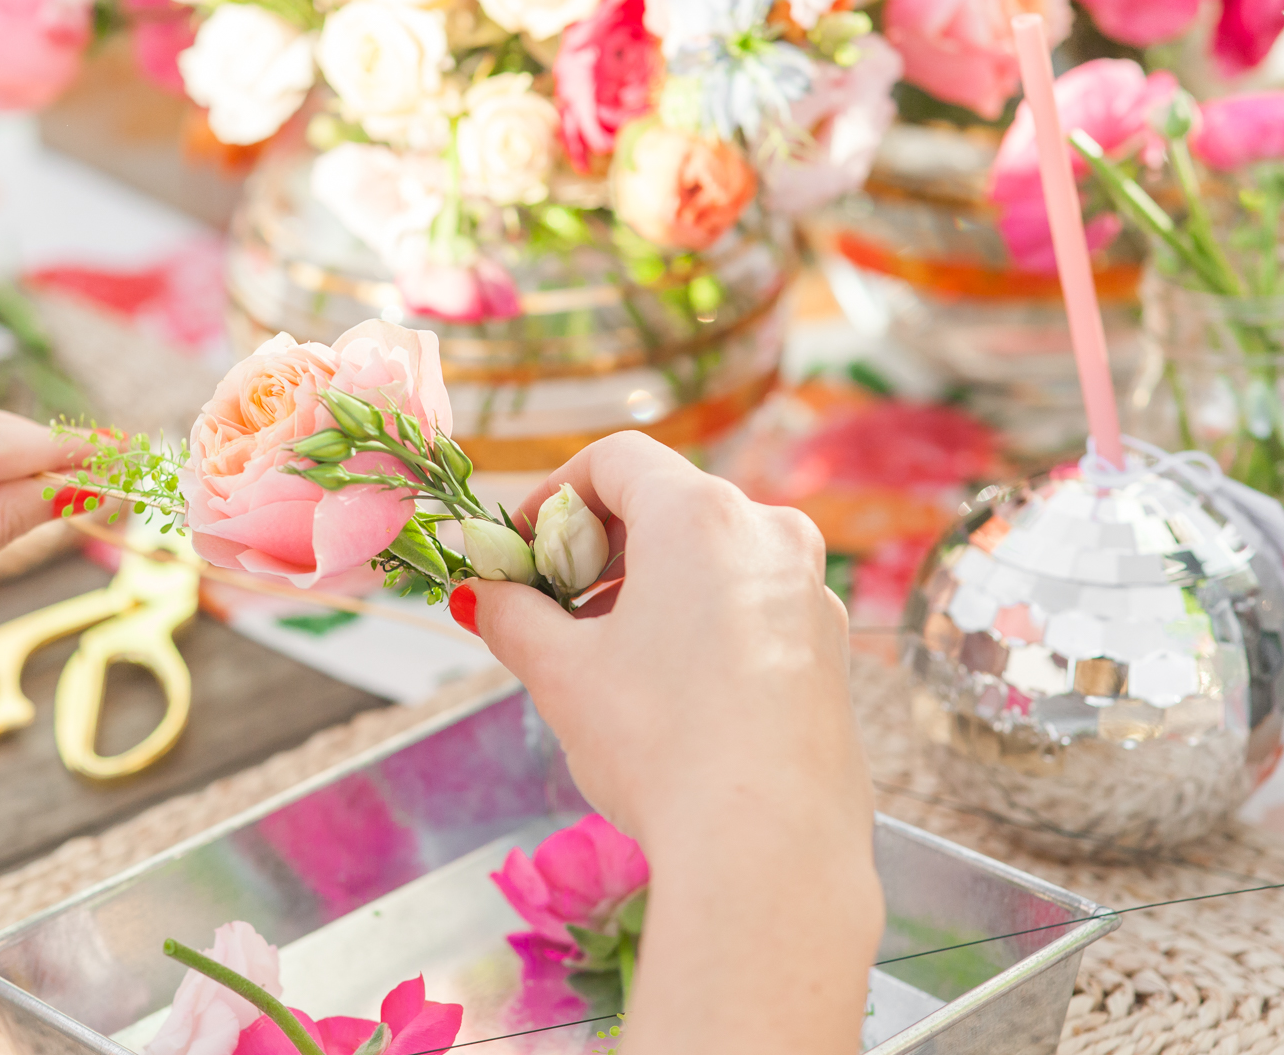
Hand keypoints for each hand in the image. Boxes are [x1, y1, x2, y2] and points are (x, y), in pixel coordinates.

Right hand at [457, 432, 880, 1054]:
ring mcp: (810, 592)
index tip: (521, 549)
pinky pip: (752, 605)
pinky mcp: (831, 650)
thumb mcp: (561, 673)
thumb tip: (480, 593)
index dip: (553, 495)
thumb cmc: (660, 745)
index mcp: (701, 516)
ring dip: (648, 588)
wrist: (769, 849)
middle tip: (550, 605)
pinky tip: (667, 690)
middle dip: (597, 548)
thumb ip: (510, 615)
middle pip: (667, 505)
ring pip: (713, 559)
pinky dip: (700, 622)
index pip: (616, 461)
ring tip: (601, 656)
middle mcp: (769, 534)